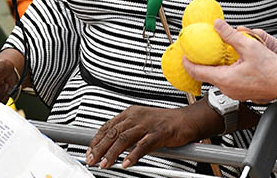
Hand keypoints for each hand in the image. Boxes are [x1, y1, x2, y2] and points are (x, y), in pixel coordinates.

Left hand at [85, 104, 210, 169]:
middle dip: (100, 148)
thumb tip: (111, 145)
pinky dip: (133, 155)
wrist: (187, 120)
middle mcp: (137, 116)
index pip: (108, 126)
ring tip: (105, 163)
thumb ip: (127, 131)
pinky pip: (143, 145)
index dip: (96, 140)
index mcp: (131, 113)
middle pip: (113, 132)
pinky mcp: (159, 133)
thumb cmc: (165, 123)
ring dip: (112, 153)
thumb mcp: (142, 122)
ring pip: (124, 138)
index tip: (89, 151)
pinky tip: (126, 163)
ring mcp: (148, 124)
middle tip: (92, 159)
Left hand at [184, 20, 276, 103]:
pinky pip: (229, 82)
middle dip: (201, 63)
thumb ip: (230, 35)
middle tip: (199, 51)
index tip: (184, 54)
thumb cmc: (272, 69)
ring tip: (216, 54)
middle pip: (207, 76)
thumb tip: (217, 25)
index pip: (197, 72)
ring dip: (215, 67)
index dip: (187, 62)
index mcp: (225, 79)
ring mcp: (236, 93)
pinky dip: (226, 72)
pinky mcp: (244, 93)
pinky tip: (233, 62)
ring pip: (219, 79)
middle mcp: (228, 89)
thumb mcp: (248, 46)